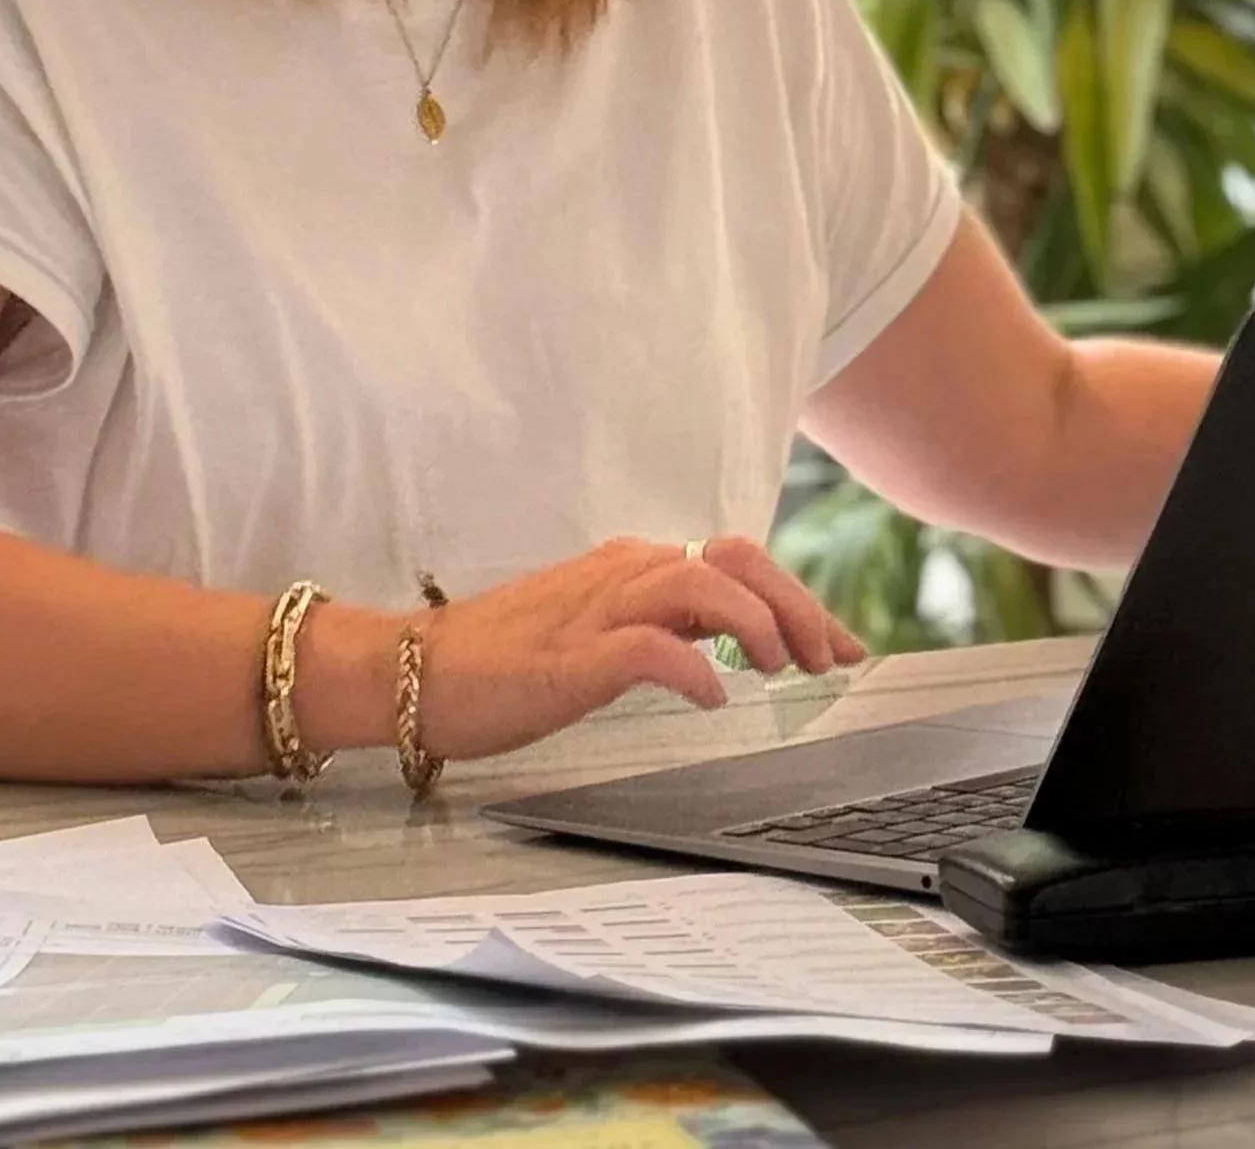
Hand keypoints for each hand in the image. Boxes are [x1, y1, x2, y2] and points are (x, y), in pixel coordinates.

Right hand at [407, 535, 866, 762]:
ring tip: (783, 668)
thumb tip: (726, 644)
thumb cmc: (503, 662)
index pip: (737, 561)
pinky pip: (646, 646)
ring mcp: (595, 609)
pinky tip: (713, 695)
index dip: (799, 597)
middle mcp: (623, 573)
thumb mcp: (601, 635)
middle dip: (797, 603)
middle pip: (735, 558)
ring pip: (701, 583)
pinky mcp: (568, 655)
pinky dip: (691, 666)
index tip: (843, 643)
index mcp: (634, 567)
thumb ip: (661, 627)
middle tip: (832, 658)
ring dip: (756, 623)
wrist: (410, 671)